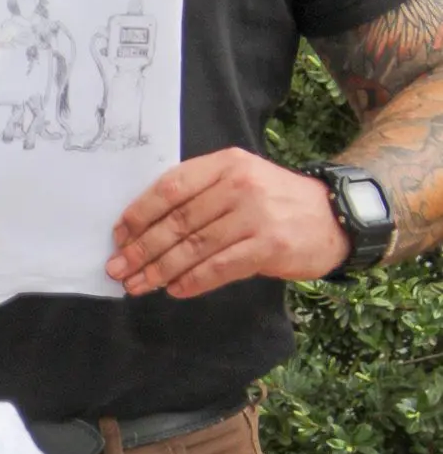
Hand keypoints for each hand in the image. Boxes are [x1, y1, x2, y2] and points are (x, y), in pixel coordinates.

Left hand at [106, 149, 349, 297]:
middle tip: (118, 268)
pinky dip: (193, 281)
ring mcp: (256, 216)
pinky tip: (175, 289)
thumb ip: (201, 194)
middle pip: (177, 221)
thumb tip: (145, 227)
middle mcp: (239, 186)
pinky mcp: (269, 246)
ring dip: (160, 270)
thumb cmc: (276, 202)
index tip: (119, 235)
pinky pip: (219, 267)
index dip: (139, 213)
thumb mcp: (240, 180)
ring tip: (138, 285)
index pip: (170, 187)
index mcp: (226, 164)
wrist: (335, 216)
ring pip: (194, 247)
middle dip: (142, 248)